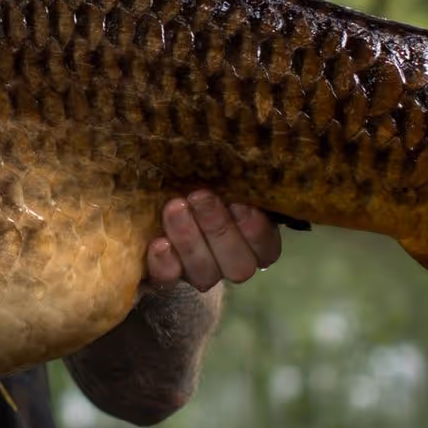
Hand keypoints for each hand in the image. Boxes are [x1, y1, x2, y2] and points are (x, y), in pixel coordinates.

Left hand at [147, 188, 280, 290]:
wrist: (168, 208)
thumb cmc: (205, 183)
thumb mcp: (224, 179)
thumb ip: (234, 177)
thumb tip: (246, 147)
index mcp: (257, 242)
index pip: (268, 248)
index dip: (256, 230)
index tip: (239, 202)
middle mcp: (234, 263)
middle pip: (238, 264)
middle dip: (219, 228)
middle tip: (200, 195)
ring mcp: (202, 274)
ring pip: (205, 273)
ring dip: (189, 239)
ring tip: (174, 207)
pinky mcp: (170, 278)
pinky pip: (168, 281)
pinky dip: (164, 263)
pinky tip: (159, 243)